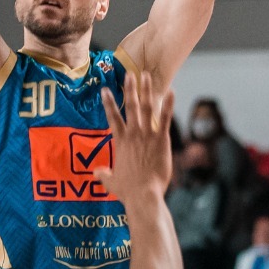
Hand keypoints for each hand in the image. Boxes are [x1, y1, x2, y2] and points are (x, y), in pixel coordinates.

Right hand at [95, 68, 174, 198]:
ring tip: (146, 76)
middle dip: (129, 89)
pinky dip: (168, 104)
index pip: (112, 118)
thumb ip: (104, 174)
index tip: (104, 90)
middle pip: (130, 106)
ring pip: (146, 107)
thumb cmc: (127, 190)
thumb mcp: (111, 182)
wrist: (143, 195)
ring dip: (146, 90)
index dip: (108, 103)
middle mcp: (133, 134)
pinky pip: (165, 118)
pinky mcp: (161, 139)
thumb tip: (96, 173)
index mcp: (120, 142)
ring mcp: (147, 135)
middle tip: (130, 74)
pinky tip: (172, 91)